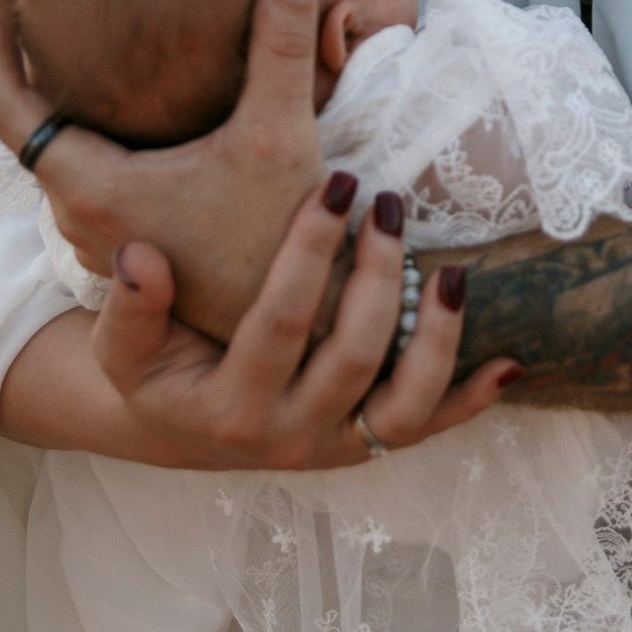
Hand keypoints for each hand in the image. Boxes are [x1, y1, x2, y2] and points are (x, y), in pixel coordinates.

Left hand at [0, 0, 324, 340]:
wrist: (300, 329)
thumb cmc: (280, 241)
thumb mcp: (281, 134)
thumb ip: (282, 45)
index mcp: (91, 186)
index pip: (0, 105)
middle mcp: (79, 216)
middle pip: (22, 126)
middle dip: (19, 59)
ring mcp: (101, 236)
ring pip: (55, 154)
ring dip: (54, 97)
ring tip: (70, 40)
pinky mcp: (129, 244)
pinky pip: (82, 174)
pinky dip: (85, 130)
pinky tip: (121, 103)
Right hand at [0, 176, 516, 468]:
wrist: (177, 428)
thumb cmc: (154, 374)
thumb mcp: (121, 348)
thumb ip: (129, 307)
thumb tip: (139, 256)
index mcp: (230, 407)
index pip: (280, 322)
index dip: (309, 252)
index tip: (333, 185)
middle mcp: (291, 436)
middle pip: (353, 358)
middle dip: (378, 277)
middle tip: (388, 203)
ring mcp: (336, 446)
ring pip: (405, 407)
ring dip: (438, 340)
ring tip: (451, 271)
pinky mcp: (368, 445)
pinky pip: (427, 429)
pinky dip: (471, 401)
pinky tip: (509, 363)